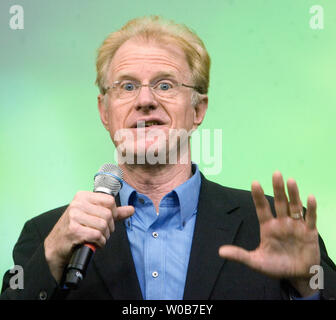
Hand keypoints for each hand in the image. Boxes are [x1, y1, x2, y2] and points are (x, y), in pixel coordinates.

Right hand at [44, 191, 133, 282]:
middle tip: (103, 233)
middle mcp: (77, 204)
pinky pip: (97, 235)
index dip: (113, 213)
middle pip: (108, 214)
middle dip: (109, 227)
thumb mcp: (93, 216)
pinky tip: (94, 243)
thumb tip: (131, 209)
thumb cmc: (76, 229)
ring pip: (103, 225)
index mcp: (82, 196)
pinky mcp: (74, 230)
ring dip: (104, 236)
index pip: (109, 201)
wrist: (56, 246)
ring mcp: (74, 216)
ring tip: (98, 238)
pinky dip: (100, 242)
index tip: (107, 220)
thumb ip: (113, 212)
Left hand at [218, 171, 319, 296]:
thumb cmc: (275, 267)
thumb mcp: (256, 262)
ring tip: (290, 181)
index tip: (255, 182)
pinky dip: (311, 209)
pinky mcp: (309, 232)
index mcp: (268, 227)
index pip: (262, 208)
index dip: (258, 196)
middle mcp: (281, 222)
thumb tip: (220, 251)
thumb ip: (240, 255)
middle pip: (280, 202)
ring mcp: (296, 226)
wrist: (297, 276)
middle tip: (276, 173)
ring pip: (294, 207)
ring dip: (293, 194)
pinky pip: (310, 219)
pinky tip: (310, 198)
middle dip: (278, 189)